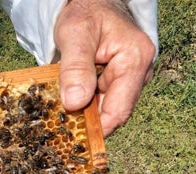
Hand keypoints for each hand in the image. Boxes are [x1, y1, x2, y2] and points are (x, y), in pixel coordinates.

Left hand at [55, 0, 155, 136]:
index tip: (72, 137)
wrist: (91, 3)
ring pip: (102, 109)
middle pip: (111, 113)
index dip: (96, 129)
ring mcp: (127, 79)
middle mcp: (137, 73)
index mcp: (135, 61)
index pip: (118, 111)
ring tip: (59, 115)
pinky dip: (81, 105)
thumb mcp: (76, 35)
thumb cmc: (86, 12)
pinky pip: (98, 101)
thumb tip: (75, 103)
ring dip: (82, 114)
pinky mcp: (115, 82)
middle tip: (59, 128)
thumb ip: (76, 69)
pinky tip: (65, 104)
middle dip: (86, 122)